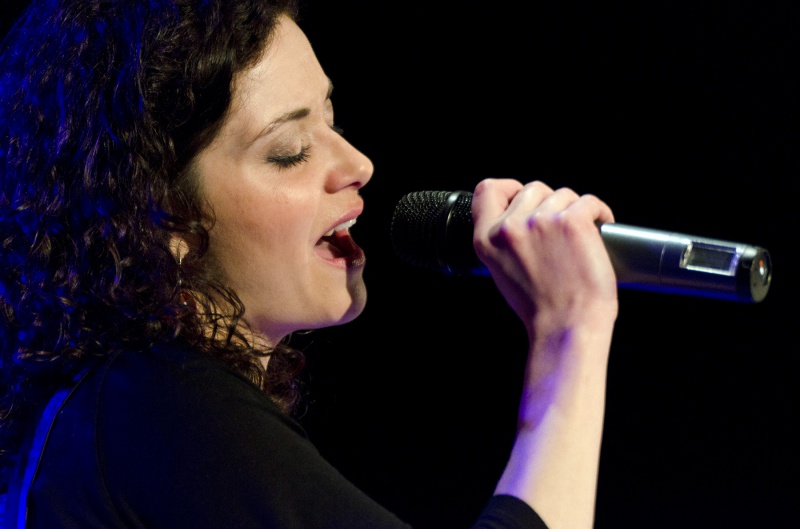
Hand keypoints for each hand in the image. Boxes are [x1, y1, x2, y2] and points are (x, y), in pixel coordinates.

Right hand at [471, 178, 617, 338]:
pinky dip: (600, 213)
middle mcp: (511, 227)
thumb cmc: (540, 307)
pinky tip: (600, 229)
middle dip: (550, 204)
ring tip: (582, 238)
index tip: (523, 197)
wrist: (565, 327)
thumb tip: (522, 215)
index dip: (508, 189)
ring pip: (563, 194)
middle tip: (562, 230)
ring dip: (575, 211)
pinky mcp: (573, 221)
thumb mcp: (502, 271)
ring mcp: (542, 221)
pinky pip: (590, 202)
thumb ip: (504, 240)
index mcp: (487, 240)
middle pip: (533, 189)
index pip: (487, 190)